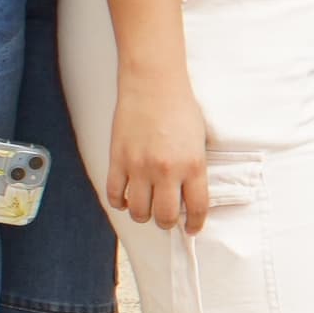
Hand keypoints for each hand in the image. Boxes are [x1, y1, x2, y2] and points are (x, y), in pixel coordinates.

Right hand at [107, 69, 216, 234]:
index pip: (196, 209)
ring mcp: (139, 167)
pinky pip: (114, 195)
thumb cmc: (179, 107)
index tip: (191, 228)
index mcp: (193, 165)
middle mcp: (166, 171)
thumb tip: (187, 195)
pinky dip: (120, 202)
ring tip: (146, 207)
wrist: (153, 84)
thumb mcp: (199, 140)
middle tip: (166, 217)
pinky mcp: (118, 160)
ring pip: (138, 212)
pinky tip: (126, 198)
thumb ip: (194, 169)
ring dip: (143, 214)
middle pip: (164, 217)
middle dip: (166, 222)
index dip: (194, 224)